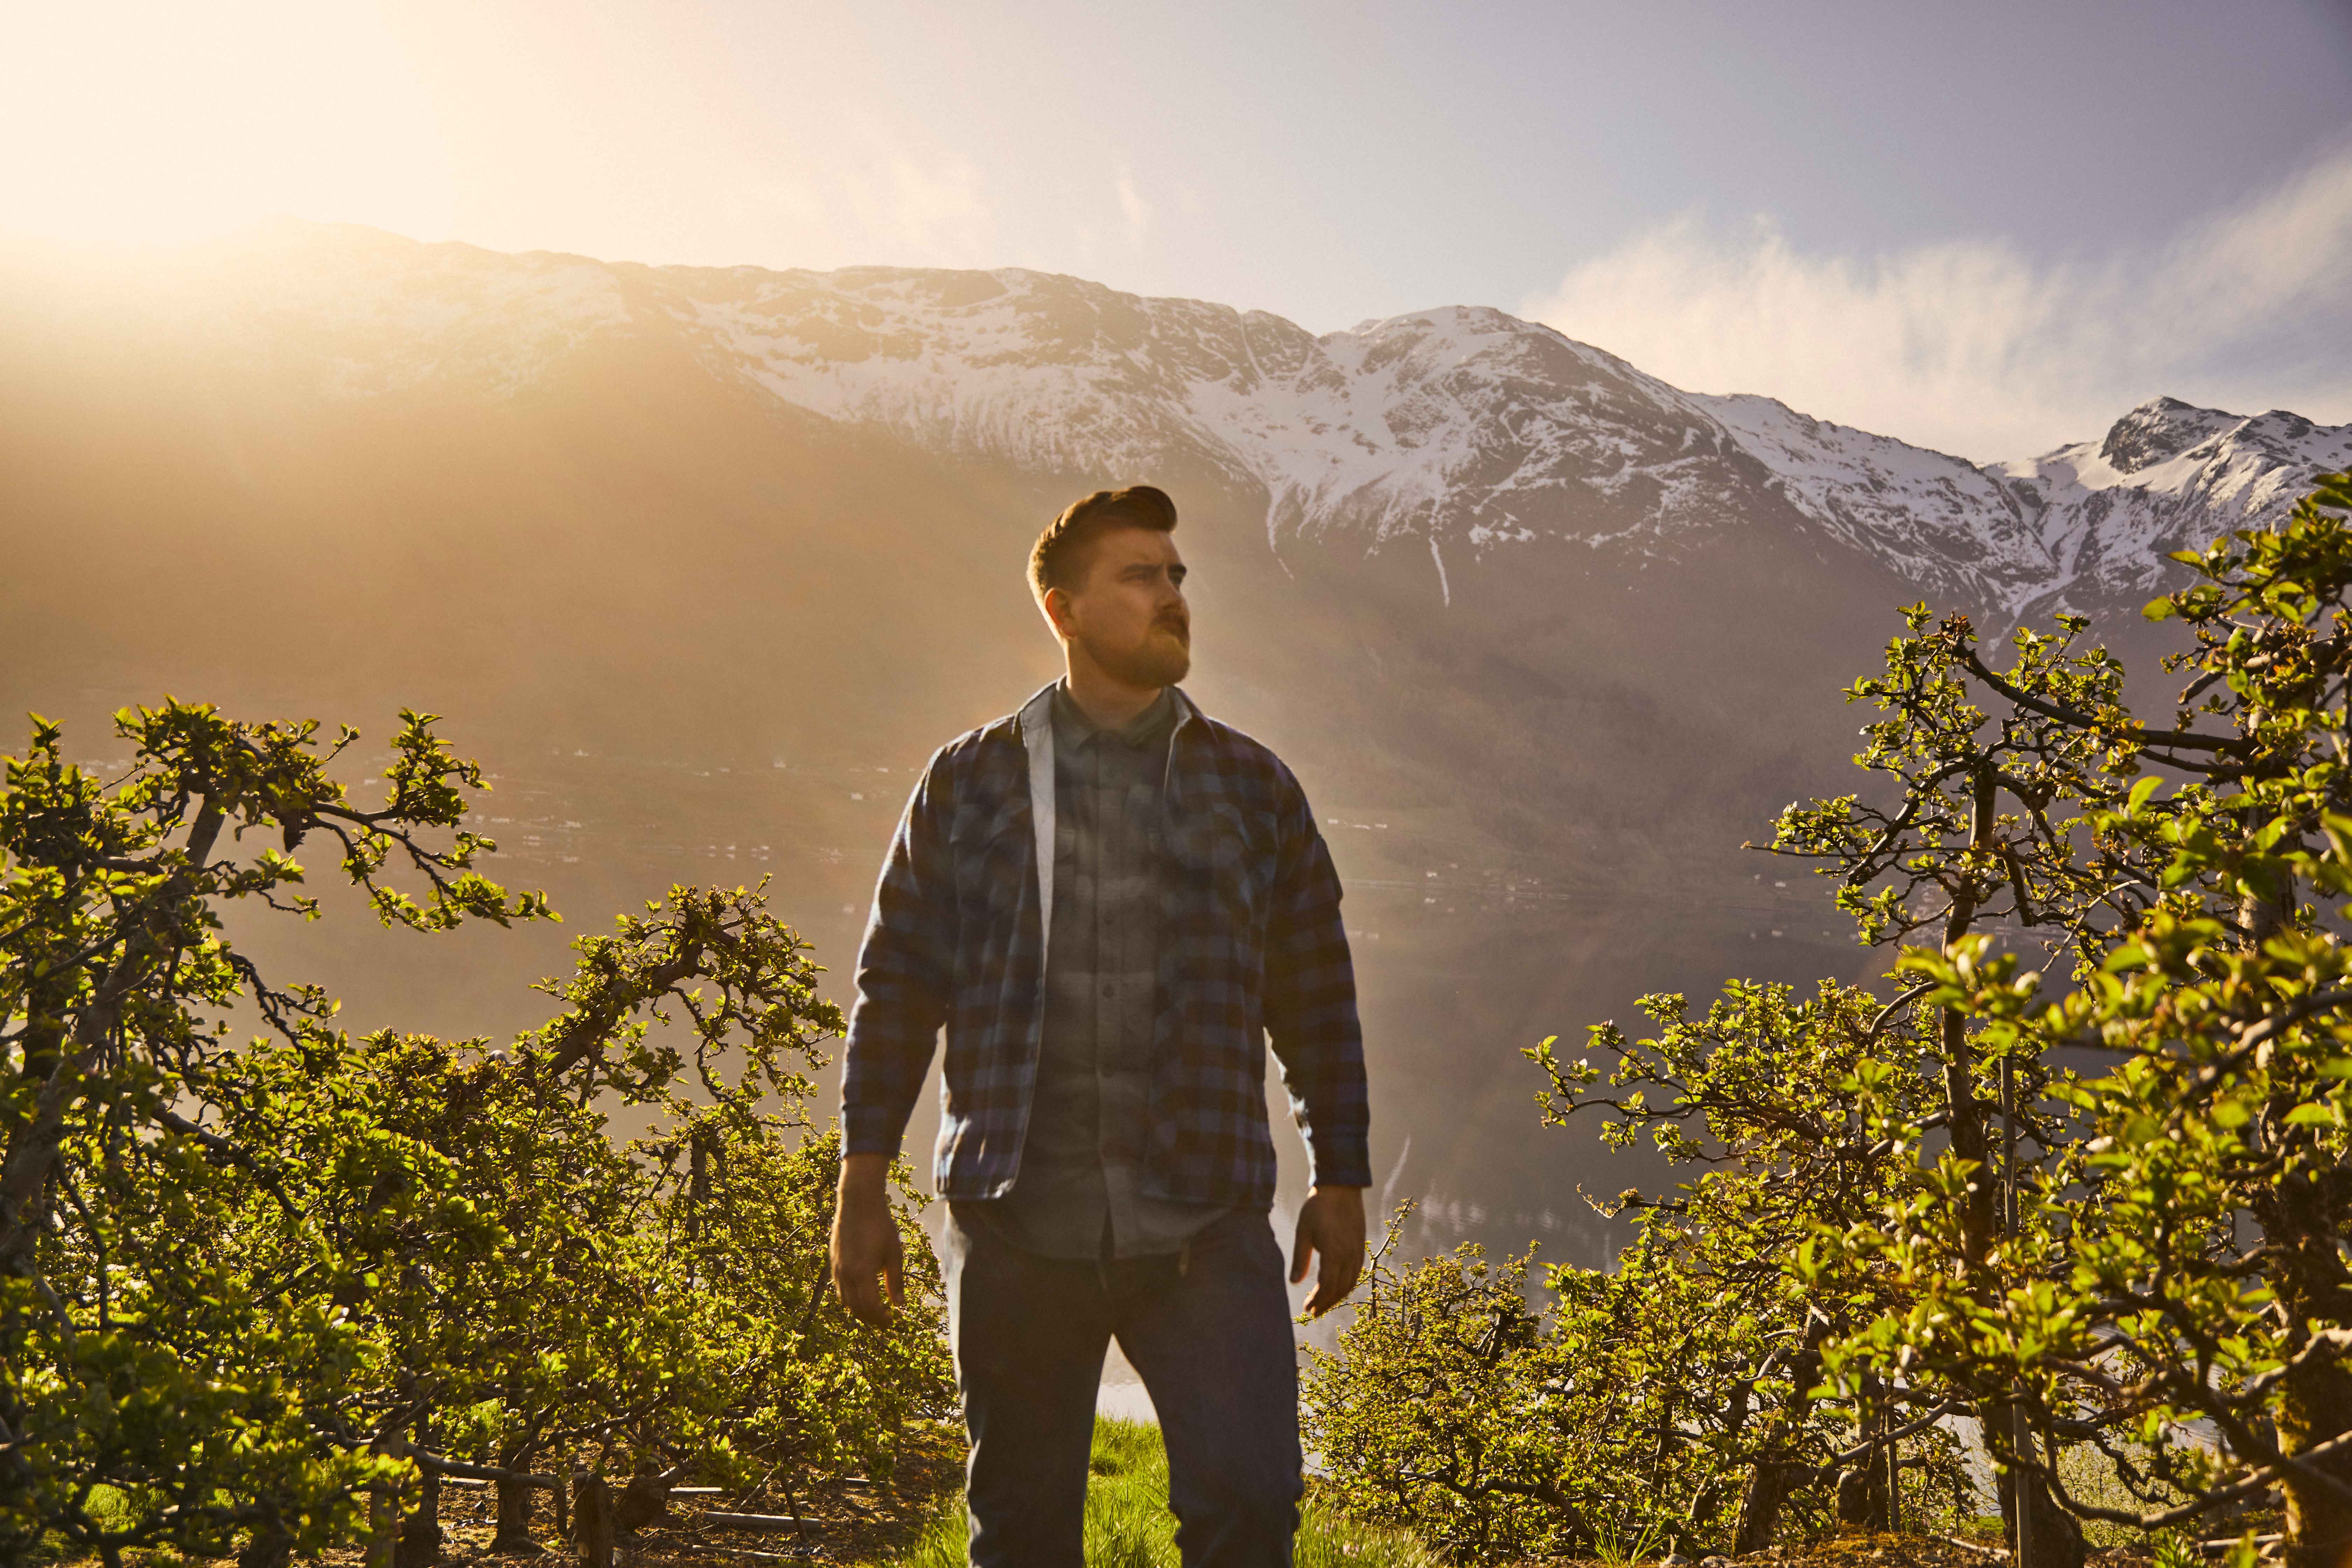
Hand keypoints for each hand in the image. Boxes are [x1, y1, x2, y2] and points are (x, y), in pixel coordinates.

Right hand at [830, 1153, 903, 1326]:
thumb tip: (899, 1305)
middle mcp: (846, 1274)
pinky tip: (861, 1295)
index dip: (881, 1319)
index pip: (870, 1307)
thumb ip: (895, 1281)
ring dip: (859, 1310)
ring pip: (845, 1300)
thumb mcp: (893, 1253)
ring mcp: (837, 1268)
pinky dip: (850, 1298)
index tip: (892, 1322)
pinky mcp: (833, 1262)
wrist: (858, 1203)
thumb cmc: (880, 1225)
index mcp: (862, 1273)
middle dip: (871, 1319)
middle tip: (885, 1321)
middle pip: (856, 1308)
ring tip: (874, 1311)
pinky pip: (839, 1288)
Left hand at [1289, 1185, 1366, 1317]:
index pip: (1327, 1285)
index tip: (1307, 1308)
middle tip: (1314, 1312)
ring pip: (1351, 1282)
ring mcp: (1357, 1251)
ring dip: (1338, 1296)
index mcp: (1333, 1252)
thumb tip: (1294, 1283)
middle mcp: (1349, 1255)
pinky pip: (1356, 1272)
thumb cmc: (1318, 1208)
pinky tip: (1337, 1286)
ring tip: (1324, 1303)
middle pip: (1340, 1288)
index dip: (1318, 1300)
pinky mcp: (1360, 1246)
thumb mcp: (1303, 1232)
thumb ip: (1300, 1259)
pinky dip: (1347, 1284)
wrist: (1340, 1188)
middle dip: (1327, 1303)